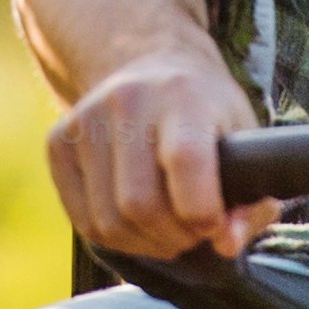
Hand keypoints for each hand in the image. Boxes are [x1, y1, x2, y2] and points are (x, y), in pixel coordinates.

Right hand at [45, 45, 271, 258]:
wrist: (147, 63)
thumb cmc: (205, 113)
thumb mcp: (245, 142)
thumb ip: (251, 202)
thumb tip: (225, 244)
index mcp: (183, 96)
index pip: (185, 160)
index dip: (202, 211)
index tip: (214, 225)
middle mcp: (127, 100)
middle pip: (140, 204)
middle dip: (175, 237)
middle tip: (192, 231)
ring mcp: (85, 120)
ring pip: (109, 222)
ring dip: (145, 244)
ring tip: (167, 229)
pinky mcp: (57, 142)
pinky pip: (83, 221)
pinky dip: (115, 239)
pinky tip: (136, 222)